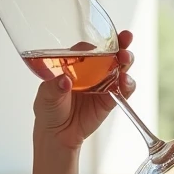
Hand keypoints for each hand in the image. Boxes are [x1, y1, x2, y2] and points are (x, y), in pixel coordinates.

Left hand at [32, 30, 135, 149]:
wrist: (57, 135)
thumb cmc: (49, 110)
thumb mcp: (46, 96)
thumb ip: (54, 87)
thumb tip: (64, 80)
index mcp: (75, 64)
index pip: (88, 49)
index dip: (97, 43)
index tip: (101, 41)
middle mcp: (91, 72)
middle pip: (109, 53)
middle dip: (120, 44)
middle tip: (125, 39)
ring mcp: (102, 84)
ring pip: (119, 67)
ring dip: (126, 60)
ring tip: (126, 58)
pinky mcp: (110, 100)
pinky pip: (122, 90)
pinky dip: (127, 84)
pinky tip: (126, 81)